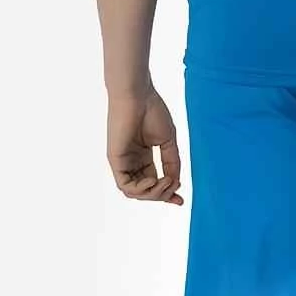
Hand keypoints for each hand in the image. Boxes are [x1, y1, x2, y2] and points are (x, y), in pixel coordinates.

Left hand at [106, 86, 182, 204]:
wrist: (138, 95)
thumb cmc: (152, 111)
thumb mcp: (168, 142)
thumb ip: (172, 163)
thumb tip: (176, 183)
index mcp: (144, 158)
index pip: (155, 183)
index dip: (168, 194)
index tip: (181, 200)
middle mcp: (132, 162)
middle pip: (146, 192)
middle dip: (162, 195)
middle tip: (174, 186)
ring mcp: (123, 162)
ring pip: (135, 193)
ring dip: (153, 194)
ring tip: (166, 182)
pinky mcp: (115, 160)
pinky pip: (125, 186)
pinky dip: (141, 189)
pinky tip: (153, 180)